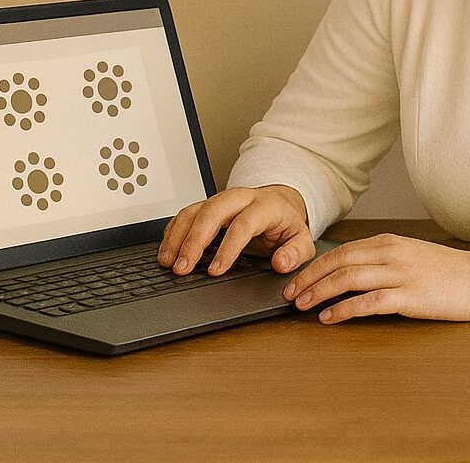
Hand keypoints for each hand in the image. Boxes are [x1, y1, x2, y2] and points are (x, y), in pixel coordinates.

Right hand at [157, 184, 312, 276]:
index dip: (228, 248)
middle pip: (212, 211)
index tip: (215, 271)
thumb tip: (281, 263)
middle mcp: (240, 199)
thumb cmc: (286, 224)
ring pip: (194, 210)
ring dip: (178, 236)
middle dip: (194, 240)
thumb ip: (296, 252)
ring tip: (168, 263)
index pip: (243, 224)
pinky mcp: (207, 205)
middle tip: (182, 267)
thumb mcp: (301, 238)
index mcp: (265, 206)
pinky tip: (167, 250)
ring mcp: (221, 200)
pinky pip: (186, 213)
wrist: (279, 202)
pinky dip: (173, 232)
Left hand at [280, 233, 469, 323]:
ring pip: (348, 279)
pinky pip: (369, 301)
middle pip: (339, 262)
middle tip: (289, 295)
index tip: (296, 280)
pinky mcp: (411, 295)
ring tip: (302, 306)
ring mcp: (402, 273)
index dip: (314, 266)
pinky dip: (344, 309)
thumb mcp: (414, 258)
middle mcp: (392, 253)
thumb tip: (352, 275)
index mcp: (391, 243)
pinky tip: (330, 318)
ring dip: (320, 293)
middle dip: (309, 279)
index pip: (342, 251)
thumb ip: (385, 262)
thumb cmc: (452, 274)